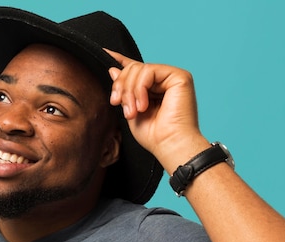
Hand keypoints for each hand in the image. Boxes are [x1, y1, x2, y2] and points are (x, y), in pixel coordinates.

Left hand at [106, 49, 209, 168]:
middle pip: (133, 68)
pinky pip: (149, 71)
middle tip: (118, 105)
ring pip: (139, 69)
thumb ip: (124, 90)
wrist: (169, 145)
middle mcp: (164, 80)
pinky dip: (140, 88)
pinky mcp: (180, 76)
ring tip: (133, 111)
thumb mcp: (130, 110)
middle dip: (121, 87)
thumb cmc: (154, 135)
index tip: (104, 53)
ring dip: (129, 91)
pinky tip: (143, 105)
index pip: (136, 69)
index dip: (120, 61)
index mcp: (154, 88)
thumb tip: (114, 69)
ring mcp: (172, 77)